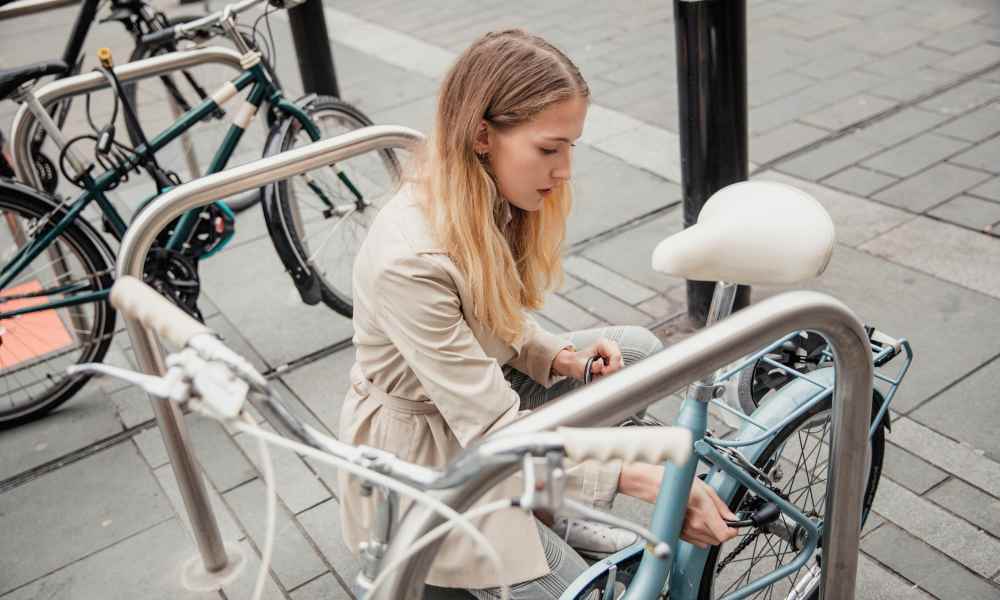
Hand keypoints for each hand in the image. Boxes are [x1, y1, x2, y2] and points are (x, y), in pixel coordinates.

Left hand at [552, 338, 623, 380]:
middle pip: (619, 363)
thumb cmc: (577, 363)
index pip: (616, 356)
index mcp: (603, 344)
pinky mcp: (614, 360)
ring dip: (609, 373)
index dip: (611, 367)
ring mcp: (613, 354)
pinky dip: (609, 374)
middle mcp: (610, 347)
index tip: (603, 372)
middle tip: (599, 373)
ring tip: (598, 373)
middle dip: (610, 371)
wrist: (574, 364)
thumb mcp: (582, 365)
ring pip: (619, 368)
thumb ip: (593, 366)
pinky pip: (617, 370)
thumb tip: (601, 366)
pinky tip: (601, 373)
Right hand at [618, 465, 737, 547]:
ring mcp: (688, 531)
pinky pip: (698, 542)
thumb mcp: (707, 489)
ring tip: (708, 518)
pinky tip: (699, 522)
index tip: (733, 525)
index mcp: (704, 513)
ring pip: (709, 542)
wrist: (659, 488)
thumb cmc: (680, 485)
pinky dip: (702, 535)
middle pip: (719, 539)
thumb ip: (721, 506)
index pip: (725, 534)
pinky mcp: (682, 534)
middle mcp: (696, 526)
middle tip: (720, 518)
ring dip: (712, 533)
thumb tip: (732, 517)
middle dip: (723, 530)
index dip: (733, 531)